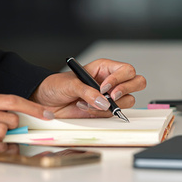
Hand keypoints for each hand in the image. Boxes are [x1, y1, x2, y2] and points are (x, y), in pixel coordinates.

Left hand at [30, 58, 145, 117]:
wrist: (45, 101)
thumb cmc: (56, 85)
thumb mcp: (71, 83)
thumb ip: (88, 91)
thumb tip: (104, 102)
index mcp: (105, 68)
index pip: (126, 70)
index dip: (119, 79)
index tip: (104, 87)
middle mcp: (111, 81)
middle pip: (137, 82)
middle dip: (126, 90)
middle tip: (112, 96)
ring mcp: (110, 96)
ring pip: (129, 100)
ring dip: (110, 105)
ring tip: (90, 103)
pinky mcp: (105, 110)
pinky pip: (114, 113)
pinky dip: (101, 113)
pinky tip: (86, 109)